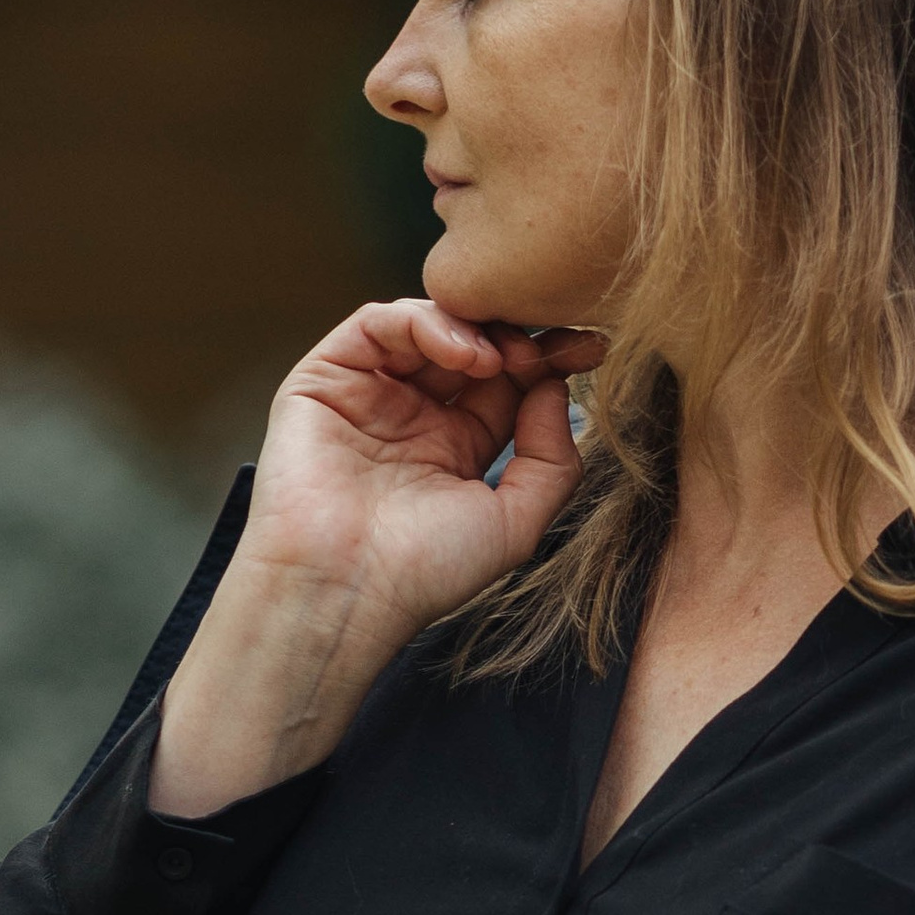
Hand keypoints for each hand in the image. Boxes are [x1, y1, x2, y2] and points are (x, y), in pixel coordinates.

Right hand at [152, 299, 605, 817]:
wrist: (345, 592)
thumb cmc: (424, 572)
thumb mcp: (516, 522)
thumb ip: (551, 459)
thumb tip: (558, 389)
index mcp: (456, 446)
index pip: (508, 380)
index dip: (547, 359)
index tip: (590, 351)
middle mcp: (412, 414)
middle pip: (472, 344)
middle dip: (517, 336)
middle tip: (550, 346)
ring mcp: (368, 393)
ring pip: (427, 325)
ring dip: (474, 329)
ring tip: (502, 358)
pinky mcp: (324, 380)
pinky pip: (376, 325)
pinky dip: (424, 322)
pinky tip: (464, 354)